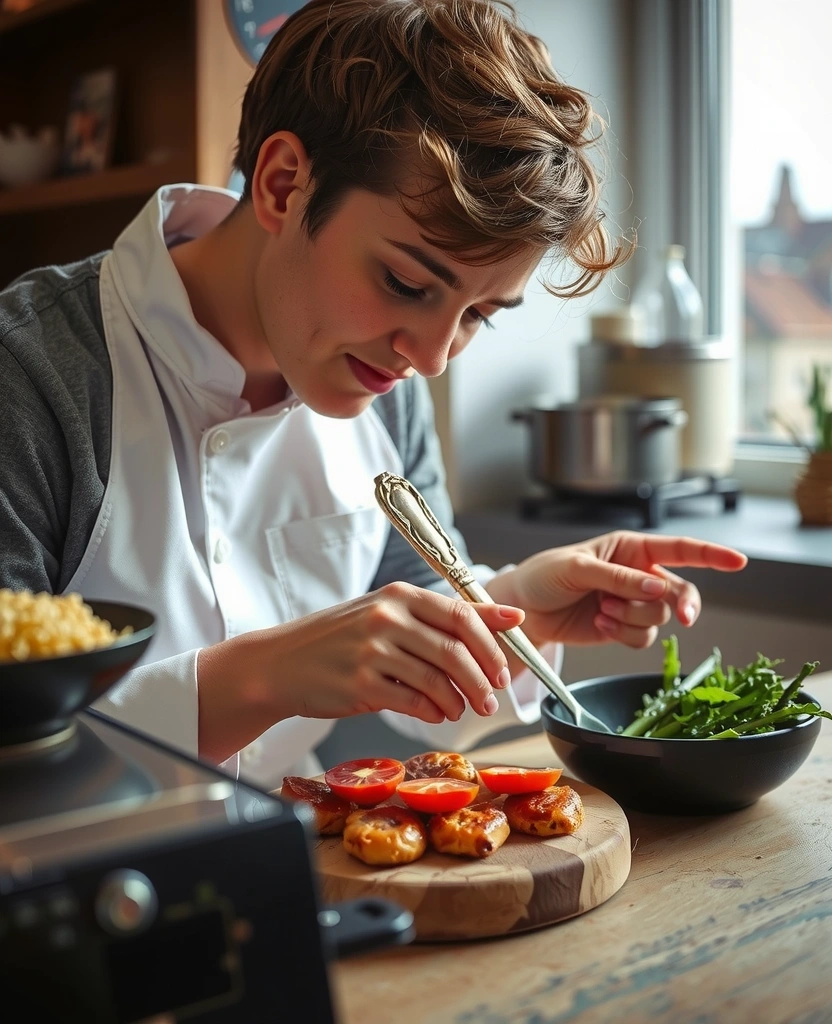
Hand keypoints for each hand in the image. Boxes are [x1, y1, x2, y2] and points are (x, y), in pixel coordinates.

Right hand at [198, 582, 525, 760]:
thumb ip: (446, 616)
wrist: (281, 664)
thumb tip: (509, 617)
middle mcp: (387, 616)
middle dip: (482, 680)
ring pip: (437, 679)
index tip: (504, 669)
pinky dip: (433, 712)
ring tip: (462, 709)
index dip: (492, 645)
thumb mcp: (390, 614)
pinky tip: (436, 714)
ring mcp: (372, 650)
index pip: (462, 615)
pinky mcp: (360, 683)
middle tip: (492, 699)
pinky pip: (412, 701)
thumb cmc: (341, 639)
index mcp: (399, 594)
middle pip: (454, 650)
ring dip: (459, 701)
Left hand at [485, 530, 746, 649]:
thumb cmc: (544, 575)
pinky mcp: (621, 628)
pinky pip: (641, 638)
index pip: (679, 549)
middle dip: (681, 604)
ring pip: (658, 618)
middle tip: (683, 615)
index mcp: (630, 548)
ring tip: (601, 609)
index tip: (738, 561)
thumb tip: (657, 587)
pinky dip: (621, 634)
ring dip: (631, 618)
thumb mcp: (578, 568)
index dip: (711, 554)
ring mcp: (630, 603)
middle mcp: (637, 575)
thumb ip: (618, 577)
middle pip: (679, 592)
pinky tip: (597, 623)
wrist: (523, 609)